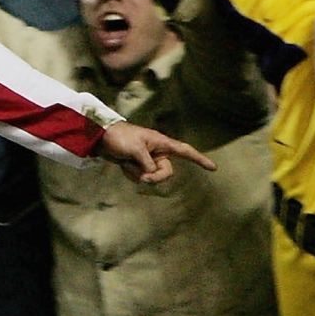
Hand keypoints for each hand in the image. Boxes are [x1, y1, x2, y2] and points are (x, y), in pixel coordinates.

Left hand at [96, 120, 215, 183]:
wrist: (101, 138)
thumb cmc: (120, 137)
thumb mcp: (135, 149)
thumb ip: (147, 163)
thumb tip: (152, 175)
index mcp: (161, 143)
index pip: (185, 151)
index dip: (199, 160)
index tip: (213, 168)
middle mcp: (158, 152)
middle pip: (166, 172)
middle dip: (154, 177)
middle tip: (142, 176)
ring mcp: (148, 160)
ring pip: (151, 177)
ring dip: (137, 173)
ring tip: (126, 162)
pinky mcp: (138, 166)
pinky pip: (140, 177)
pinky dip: (131, 174)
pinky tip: (123, 164)